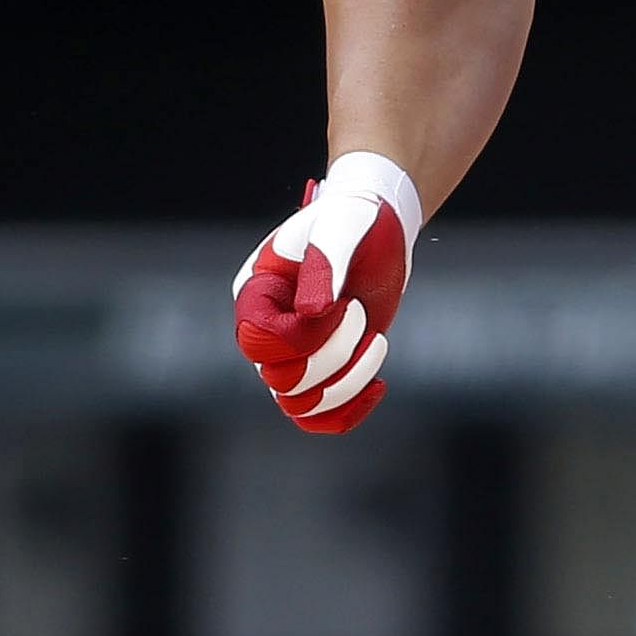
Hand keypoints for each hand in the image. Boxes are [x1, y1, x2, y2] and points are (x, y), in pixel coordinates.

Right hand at [231, 153, 419, 432]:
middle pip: (282, 380)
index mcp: (257, 293)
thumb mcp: (343, 227)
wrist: (379, 223)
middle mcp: (268, 329)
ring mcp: (296, 353)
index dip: (300, 336)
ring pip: (300, 404)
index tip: (337, 302)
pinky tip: (379, 384)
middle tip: (360, 310)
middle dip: (334, 354)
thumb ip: (324, 265)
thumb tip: (312, 313)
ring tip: (376, 339)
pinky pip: (317, 417)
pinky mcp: (326, 367)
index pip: (256, 341)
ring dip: (348, 381)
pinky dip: (348, 410)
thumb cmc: (354, 217)